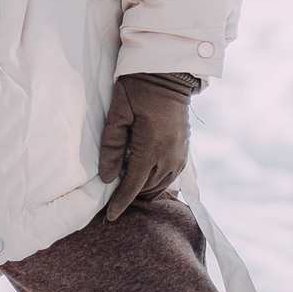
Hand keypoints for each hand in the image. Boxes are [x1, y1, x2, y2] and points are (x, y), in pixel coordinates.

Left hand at [95, 72, 197, 221]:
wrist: (168, 74)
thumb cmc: (137, 90)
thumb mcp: (117, 113)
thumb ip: (111, 146)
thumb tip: (107, 178)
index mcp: (151, 148)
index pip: (133, 186)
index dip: (120, 203)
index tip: (110, 217)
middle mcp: (169, 156)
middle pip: (148, 189)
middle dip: (131, 196)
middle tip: (114, 198)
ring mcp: (180, 153)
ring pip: (161, 185)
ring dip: (145, 190)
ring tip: (128, 188)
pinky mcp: (185, 149)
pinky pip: (172, 175)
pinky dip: (158, 181)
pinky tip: (146, 177)